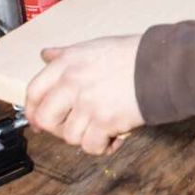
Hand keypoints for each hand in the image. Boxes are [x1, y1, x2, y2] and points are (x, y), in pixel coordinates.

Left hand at [24, 35, 144, 155]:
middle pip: (45, 119)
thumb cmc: (134, 56)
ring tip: (104, 127)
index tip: (39, 120)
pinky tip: (114, 136)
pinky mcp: (104, 121)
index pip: (34, 92)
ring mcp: (87, 103)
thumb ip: (67, 55)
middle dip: (58, 129)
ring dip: (86, 137)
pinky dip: (103, 146)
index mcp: (67, 63)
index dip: (33, 110)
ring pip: (70, 136)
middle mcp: (72, 82)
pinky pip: (91, 146)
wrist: (162, 66)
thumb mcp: (94, 47)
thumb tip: (46, 55)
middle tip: (74, 129)